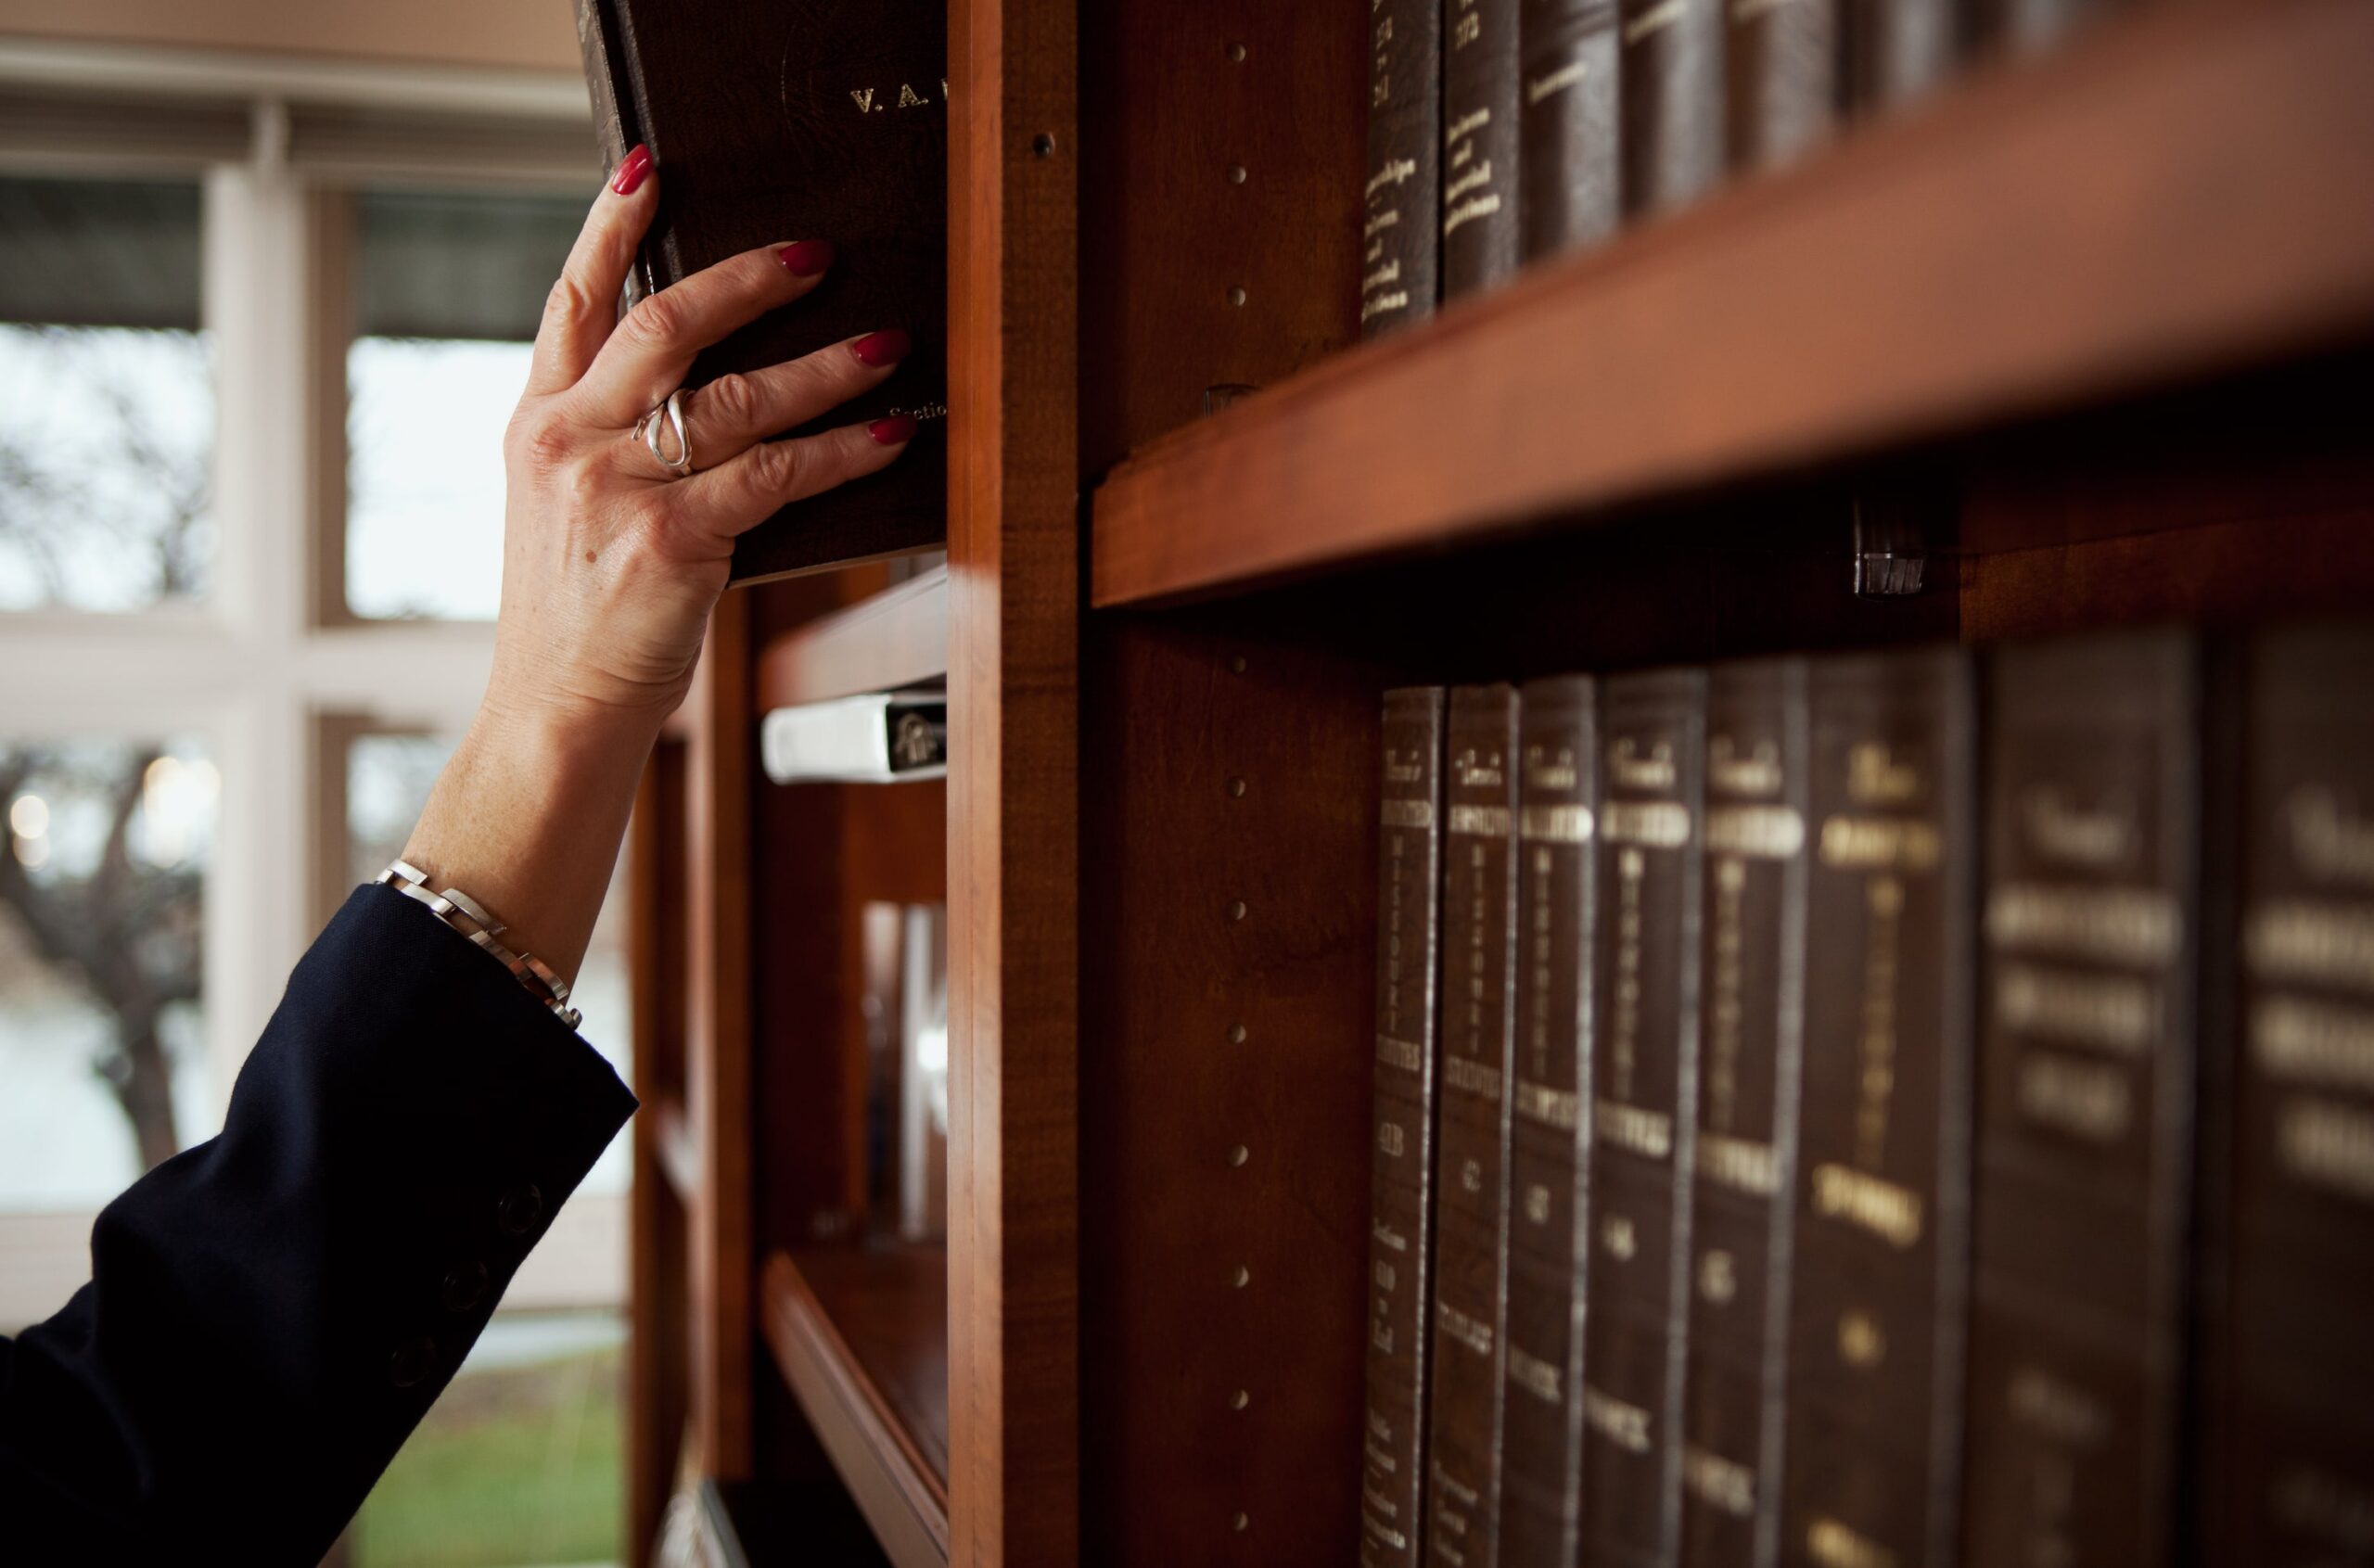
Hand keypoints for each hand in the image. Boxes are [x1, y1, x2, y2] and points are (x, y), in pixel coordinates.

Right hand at [487, 140, 913, 740]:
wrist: (555, 713)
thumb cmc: (578, 617)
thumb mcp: (566, 511)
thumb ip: (614, 440)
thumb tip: (710, 385)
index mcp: (537, 424)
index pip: (572, 301)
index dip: (609, 227)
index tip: (648, 168)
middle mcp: (568, 443)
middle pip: (664, 325)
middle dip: (747, 279)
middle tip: (815, 254)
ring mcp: (616, 489)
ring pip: (736, 397)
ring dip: (824, 366)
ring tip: (885, 343)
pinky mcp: (671, 542)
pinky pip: (776, 476)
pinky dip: (842, 452)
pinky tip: (888, 434)